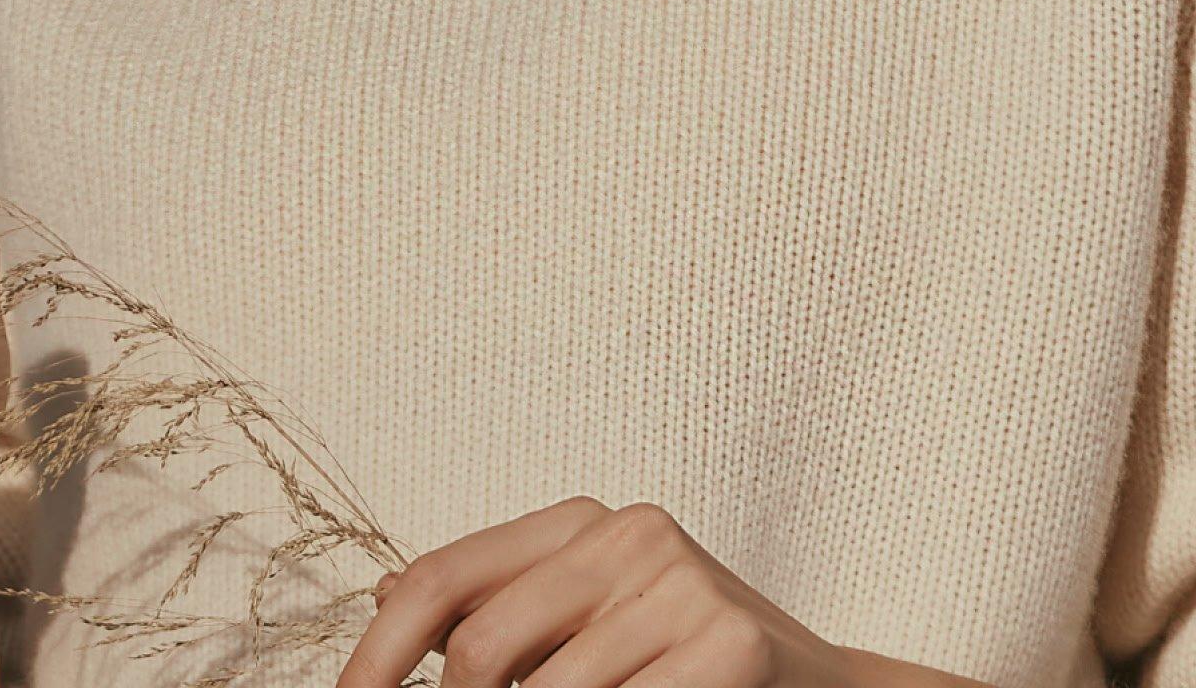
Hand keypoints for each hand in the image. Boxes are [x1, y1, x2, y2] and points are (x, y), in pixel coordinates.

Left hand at [336, 497, 863, 687]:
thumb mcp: (585, 618)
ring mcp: (681, 587)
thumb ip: (499, 610)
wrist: (818, 685)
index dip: (376, 657)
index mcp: (576, 523)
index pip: (439, 582)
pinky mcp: (728, 644)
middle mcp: (626, 536)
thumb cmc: (683, 662)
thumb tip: (385, 605)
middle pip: (480, 650)